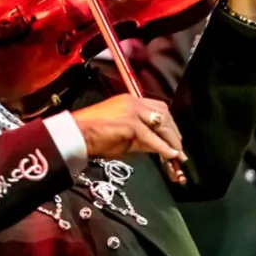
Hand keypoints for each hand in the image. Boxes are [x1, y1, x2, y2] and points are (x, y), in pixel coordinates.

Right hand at [71, 95, 185, 164]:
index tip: (174, 138)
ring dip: (171, 139)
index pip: (158, 108)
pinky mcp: (130, 123)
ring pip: (160, 123)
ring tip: (177, 154)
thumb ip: (140, 138)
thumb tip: (158, 147)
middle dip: (173, 132)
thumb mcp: (122, 136)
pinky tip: (170, 155)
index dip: (169, 124)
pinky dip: (163, 147)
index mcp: (131, 100)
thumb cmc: (93, 136)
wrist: (76, 134)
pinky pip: (151, 137)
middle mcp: (134, 101)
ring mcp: (132, 111)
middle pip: (163, 113)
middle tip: (179, 148)